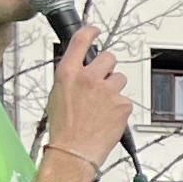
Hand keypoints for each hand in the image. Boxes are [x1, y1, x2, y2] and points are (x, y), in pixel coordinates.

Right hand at [42, 22, 129, 167]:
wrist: (74, 151)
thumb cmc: (64, 127)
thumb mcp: (57, 94)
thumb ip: (71, 77)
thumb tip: (81, 68)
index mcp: (68, 73)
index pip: (81, 41)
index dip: (91, 32)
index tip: (96, 30)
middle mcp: (88, 78)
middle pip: (109, 57)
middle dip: (108, 68)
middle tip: (102, 83)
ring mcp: (107, 90)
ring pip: (120, 79)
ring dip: (114, 89)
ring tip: (103, 106)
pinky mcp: (122, 104)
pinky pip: (125, 99)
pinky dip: (119, 107)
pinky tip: (108, 118)